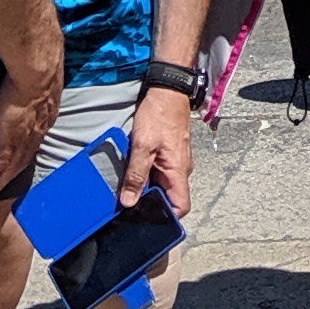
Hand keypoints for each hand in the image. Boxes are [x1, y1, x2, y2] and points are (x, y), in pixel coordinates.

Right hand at [0, 51, 64, 201]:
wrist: (38, 75)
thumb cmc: (40, 74)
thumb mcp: (44, 87)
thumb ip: (39, 92)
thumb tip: (36, 85)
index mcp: (43, 122)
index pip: (32, 145)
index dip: (25, 157)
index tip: (18, 167)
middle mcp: (35, 136)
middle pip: (22, 164)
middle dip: (12, 178)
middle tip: (1, 191)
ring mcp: (21, 141)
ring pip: (10, 169)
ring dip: (1, 183)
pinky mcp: (8, 142)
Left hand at [118, 84, 192, 214]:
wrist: (168, 88)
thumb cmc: (159, 114)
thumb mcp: (143, 145)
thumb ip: (136, 175)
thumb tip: (129, 202)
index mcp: (178, 172)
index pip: (180, 207)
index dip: (166, 218)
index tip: (146, 220)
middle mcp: (181, 169)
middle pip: (169, 198)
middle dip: (150, 204)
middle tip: (129, 205)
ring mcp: (176, 161)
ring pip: (163, 185)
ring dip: (147, 188)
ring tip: (127, 188)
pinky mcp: (169, 153)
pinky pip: (160, 172)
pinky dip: (147, 175)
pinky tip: (132, 171)